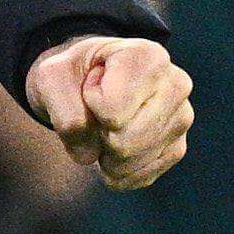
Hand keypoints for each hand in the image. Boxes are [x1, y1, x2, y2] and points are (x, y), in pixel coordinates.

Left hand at [23, 34, 191, 189]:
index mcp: (147, 56)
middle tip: (96, 111)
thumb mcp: (52, 78)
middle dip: (97, 135)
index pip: (110, 108)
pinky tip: (112, 150)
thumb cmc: (73, 73)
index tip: (91, 83)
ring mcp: (181, 119)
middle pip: (123, 141)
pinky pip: (140, 176)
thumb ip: (66, 116)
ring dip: (105, 155)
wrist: (86, 79)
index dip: (88, 102)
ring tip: (105, 126)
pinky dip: (117, 171)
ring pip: (131, 162)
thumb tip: (90, 156)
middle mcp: (175, 85)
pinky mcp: (176, 147)